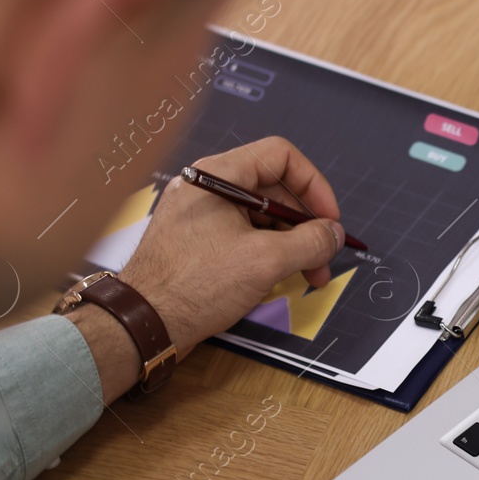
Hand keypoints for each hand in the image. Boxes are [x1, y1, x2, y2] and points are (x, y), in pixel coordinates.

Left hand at [118, 135, 345, 356]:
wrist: (144, 322)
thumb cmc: (194, 285)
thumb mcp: (265, 261)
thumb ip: (310, 242)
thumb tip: (334, 234)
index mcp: (219, 176)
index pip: (281, 157)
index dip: (314, 186)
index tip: (330, 221)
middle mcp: (208, 188)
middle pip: (274, 190)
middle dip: (306, 224)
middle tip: (326, 257)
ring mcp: (201, 215)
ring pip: (261, 218)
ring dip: (291, 244)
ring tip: (308, 277)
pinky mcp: (197, 242)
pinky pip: (243, 236)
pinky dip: (267, 253)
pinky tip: (280, 279)